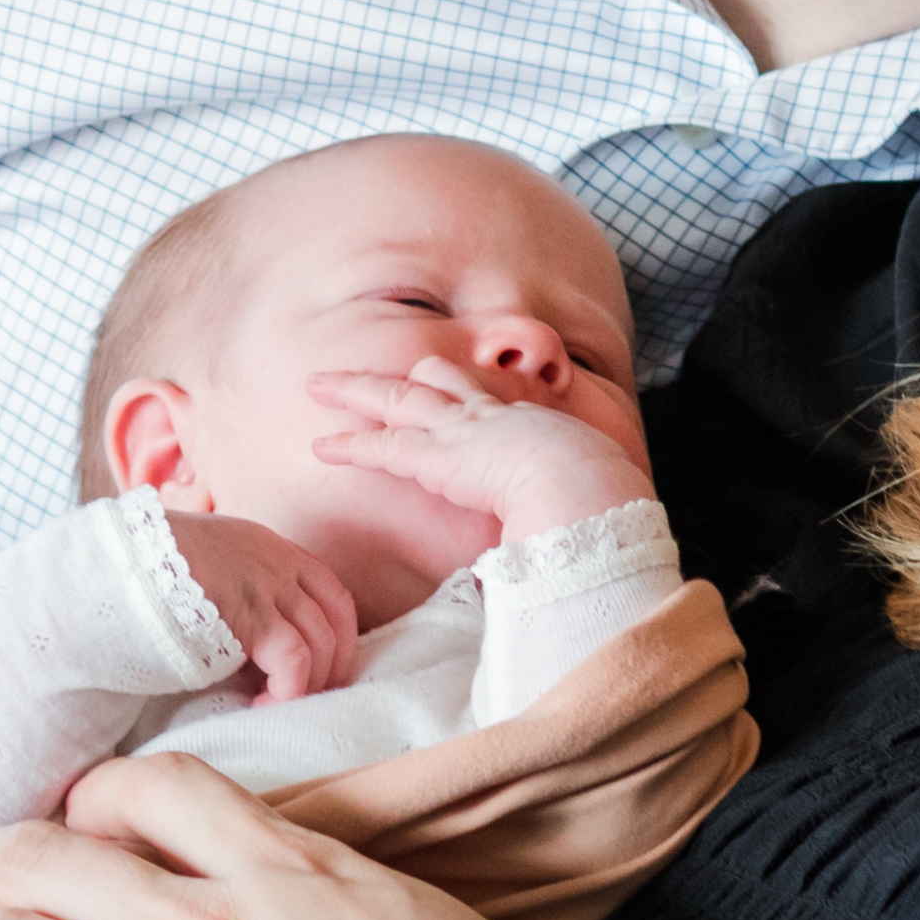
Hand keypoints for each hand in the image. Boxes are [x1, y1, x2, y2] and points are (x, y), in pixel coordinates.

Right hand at [166, 508, 360, 700]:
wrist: (121, 561)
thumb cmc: (149, 568)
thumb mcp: (205, 559)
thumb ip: (233, 582)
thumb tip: (245, 635)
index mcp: (269, 547)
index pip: (330, 590)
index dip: (338, 634)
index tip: (326, 666)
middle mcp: (278, 562)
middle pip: (336, 619)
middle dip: (332, 664)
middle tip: (312, 696)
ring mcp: (268, 588)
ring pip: (320, 643)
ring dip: (307, 683)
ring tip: (275, 703)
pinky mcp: (253, 619)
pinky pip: (294, 663)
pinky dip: (288, 691)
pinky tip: (262, 705)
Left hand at [306, 355, 652, 552]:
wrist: (588, 484)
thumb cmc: (601, 495)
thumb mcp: (593, 490)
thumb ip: (574, 510)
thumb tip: (577, 547)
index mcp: (528, 424)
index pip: (485, 402)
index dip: (460, 395)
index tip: (446, 390)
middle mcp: (491, 416)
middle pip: (436, 379)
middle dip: (398, 377)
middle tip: (364, 372)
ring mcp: (462, 428)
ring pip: (398, 397)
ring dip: (355, 391)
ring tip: (318, 386)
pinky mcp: (439, 455)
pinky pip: (384, 446)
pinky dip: (350, 446)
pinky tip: (321, 448)